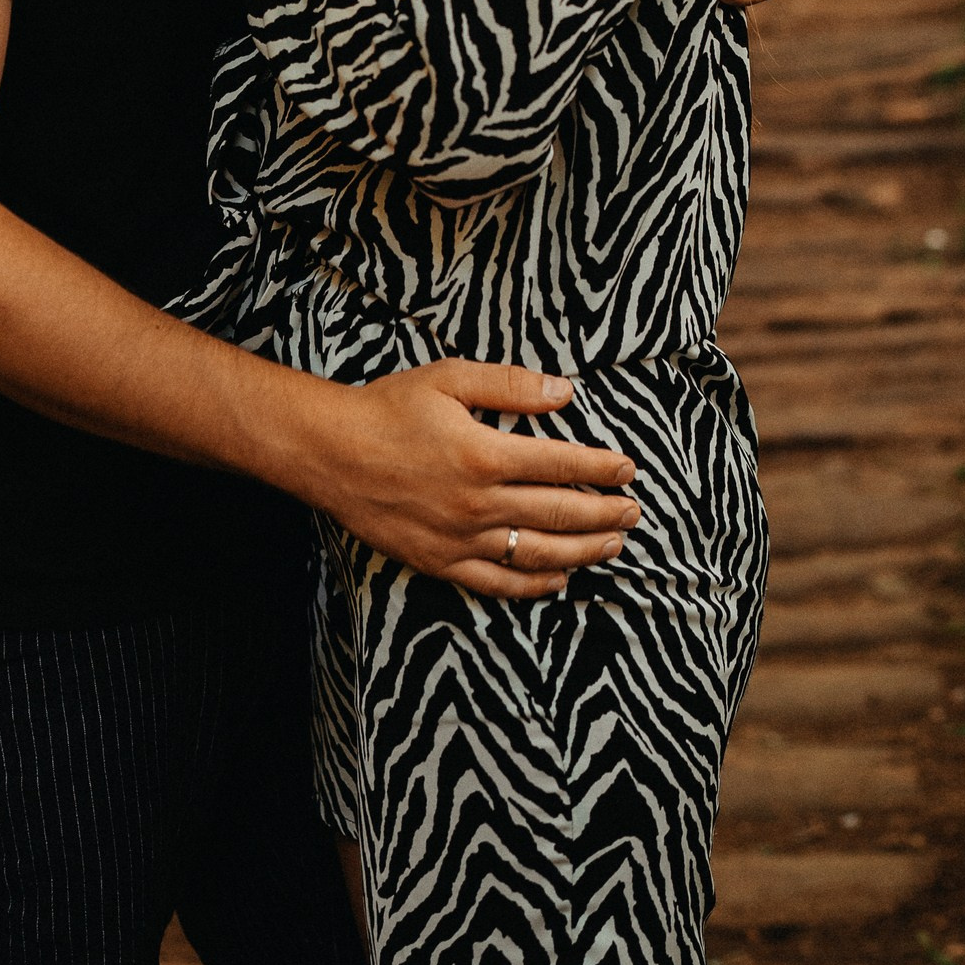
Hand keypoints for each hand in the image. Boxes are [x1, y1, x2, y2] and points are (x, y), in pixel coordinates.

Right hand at [295, 359, 640, 600]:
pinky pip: (497, 583)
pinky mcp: (439, 562)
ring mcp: (460, 539)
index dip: (601, 468)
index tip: (628, 469)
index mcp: (484, 454)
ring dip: (583, 551)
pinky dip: (534, 586)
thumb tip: (565, 392)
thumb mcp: (450, 378)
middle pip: (559, 513)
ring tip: (613, 545)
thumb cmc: (388, 408)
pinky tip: (559, 581)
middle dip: (605, 513)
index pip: (561, 464)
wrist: (329, 452)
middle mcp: (478, 503)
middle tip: (635, 512)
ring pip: (538, 553)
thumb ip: (511, 385)